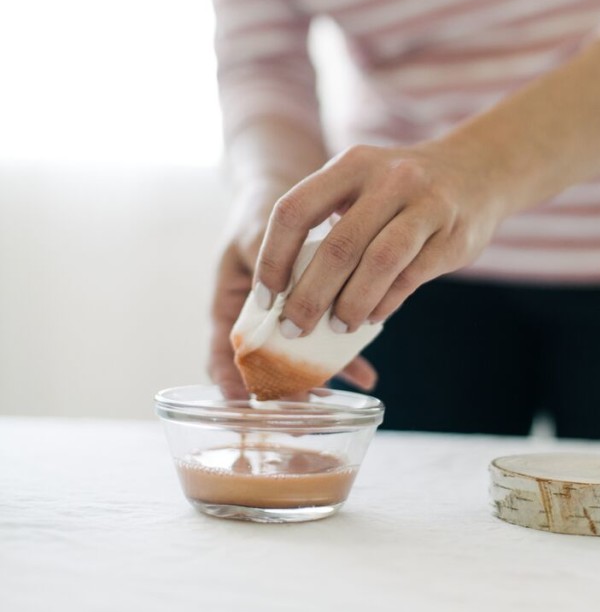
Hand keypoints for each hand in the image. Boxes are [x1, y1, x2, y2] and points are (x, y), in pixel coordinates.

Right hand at [208, 182, 377, 397]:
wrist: (284, 197)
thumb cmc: (258, 214)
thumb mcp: (255, 231)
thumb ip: (266, 258)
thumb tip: (275, 284)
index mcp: (228, 305)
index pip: (220, 352)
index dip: (227, 380)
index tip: (240, 403)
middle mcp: (257, 321)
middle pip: (263, 367)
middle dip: (280, 392)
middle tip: (297, 414)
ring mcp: (288, 321)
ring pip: (299, 362)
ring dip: (317, 381)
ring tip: (335, 402)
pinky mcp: (318, 315)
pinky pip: (329, 343)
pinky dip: (346, 360)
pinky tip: (367, 377)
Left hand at [254, 139, 503, 336]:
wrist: (477, 170)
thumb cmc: (400, 190)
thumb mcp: (361, 184)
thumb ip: (329, 223)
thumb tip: (287, 292)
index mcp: (352, 165)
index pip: (295, 210)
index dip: (273, 258)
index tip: (266, 296)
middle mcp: (389, 179)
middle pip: (338, 246)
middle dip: (309, 296)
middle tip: (294, 328)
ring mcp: (426, 205)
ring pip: (378, 263)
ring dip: (350, 304)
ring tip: (336, 327)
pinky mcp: (453, 235)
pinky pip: (411, 277)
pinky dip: (385, 302)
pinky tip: (370, 315)